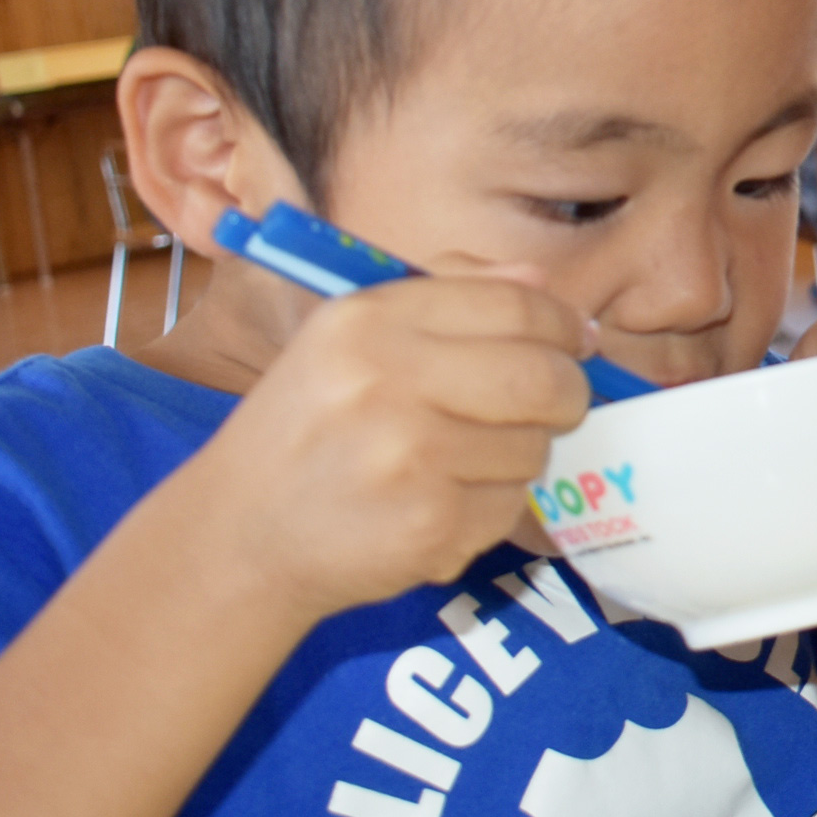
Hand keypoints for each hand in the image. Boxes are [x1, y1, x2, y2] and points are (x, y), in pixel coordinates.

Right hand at [193, 272, 594, 624]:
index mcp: (368, 321)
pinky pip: (510, 505)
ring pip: (533, 446)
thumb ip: (450, 297)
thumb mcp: (351, 339)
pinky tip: (442, 503)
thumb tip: (542, 282)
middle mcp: (385, 381)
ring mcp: (408, 458)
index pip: (513, 305)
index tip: (577, 339)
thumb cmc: (308, 427)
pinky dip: (493, 507)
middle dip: (567, 391)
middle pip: (542, 376)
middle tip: (554, 403)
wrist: (239, 534)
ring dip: (521, 455)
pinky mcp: (428, 525)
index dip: (563, 323)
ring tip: (465, 461)